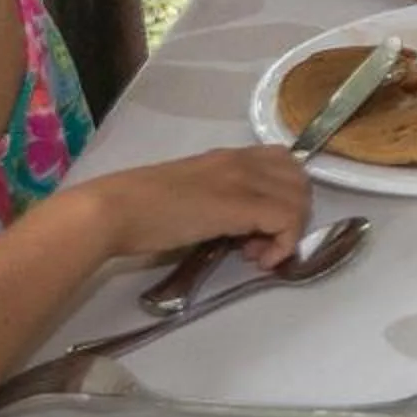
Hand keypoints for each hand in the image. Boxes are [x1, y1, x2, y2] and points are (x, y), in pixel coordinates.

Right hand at [76, 146, 310, 269]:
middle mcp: (242, 161)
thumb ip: (220, 200)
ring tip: (256, 254)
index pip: (284, 163)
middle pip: (300, 180)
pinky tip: (258, 260)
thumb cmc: (142, 210)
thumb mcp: (192, 195)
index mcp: (229, 157)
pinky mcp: (241, 205)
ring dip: (288, 232)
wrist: (116, 210)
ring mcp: (243, 180)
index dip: (283, 196)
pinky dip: (284, 244)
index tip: (260, 226)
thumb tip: (238, 226)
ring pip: (300, 199)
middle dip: (292, 215)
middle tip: (260, 243)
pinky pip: (288, 219)